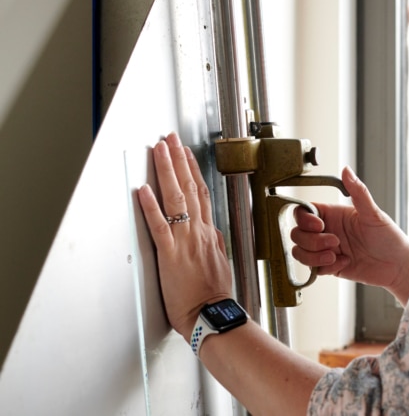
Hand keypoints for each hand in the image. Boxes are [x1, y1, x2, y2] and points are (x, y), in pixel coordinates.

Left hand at [138, 133, 232, 339]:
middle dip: (179, 160)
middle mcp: (199, 232)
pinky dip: (150, 207)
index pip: (201, 194)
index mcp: (209, 233)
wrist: (213, 314)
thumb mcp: (220, 262)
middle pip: (189, 188)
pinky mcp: (171, 255)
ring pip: (176, 199)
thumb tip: (210, 230)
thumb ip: (213, 243)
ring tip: (160, 150)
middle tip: (170, 139)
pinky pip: (159, 226)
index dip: (193, 170)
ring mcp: (185, 241)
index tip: (187, 153)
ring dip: (167, 172)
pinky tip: (143, 189)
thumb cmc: (214, 294)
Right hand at [290, 167, 408, 304]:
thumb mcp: (373, 213)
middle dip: (312, 241)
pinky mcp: (329, 267)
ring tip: (335, 257)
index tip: (321, 226)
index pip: (303, 212)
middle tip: (336, 243)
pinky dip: (325, 267)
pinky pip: (312, 269)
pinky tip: (345, 263)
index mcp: (333, 214)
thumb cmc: (389, 237)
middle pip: (297, 234)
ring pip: (300, 252)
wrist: (398, 265)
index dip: (305, 220)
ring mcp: (326, 249)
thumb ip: (358, 191)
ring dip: (314, 256)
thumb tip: (346, 169)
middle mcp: (326, 230)